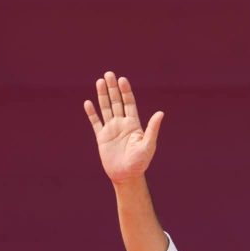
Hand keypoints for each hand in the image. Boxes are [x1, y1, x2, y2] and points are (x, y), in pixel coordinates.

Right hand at [84, 71, 163, 185]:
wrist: (127, 176)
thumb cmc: (140, 163)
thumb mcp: (148, 145)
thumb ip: (152, 128)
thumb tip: (160, 113)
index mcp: (133, 124)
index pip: (129, 103)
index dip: (125, 91)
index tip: (122, 79)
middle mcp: (122, 124)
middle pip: (116, 102)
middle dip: (113, 88)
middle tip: (109, 74)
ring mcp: (111, 130)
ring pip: (106, 108)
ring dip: (102, 96)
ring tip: (99, 81)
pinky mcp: (101, 138)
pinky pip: (96, 122)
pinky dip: (92, 113)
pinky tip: (88, 103)